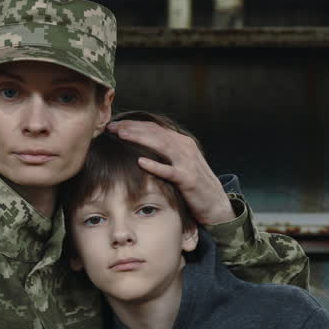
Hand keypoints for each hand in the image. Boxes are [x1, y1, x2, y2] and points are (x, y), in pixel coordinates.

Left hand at [106, 120, 234, 225]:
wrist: (215, 204)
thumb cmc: (194, 185)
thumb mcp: (179, 164)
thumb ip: (164, 154)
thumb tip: (142, 148)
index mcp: (181, 142)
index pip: (154, 128)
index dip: (134, 124)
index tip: (115, 125)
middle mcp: (185, 148)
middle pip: (155, 133)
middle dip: (132, 128)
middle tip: (112, 127)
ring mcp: (187, 163)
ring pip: (161, 146)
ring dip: (140, 139)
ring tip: (122, 136)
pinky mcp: (188, 179)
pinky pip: (170, 171)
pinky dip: (156, 165)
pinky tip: (140, 161)